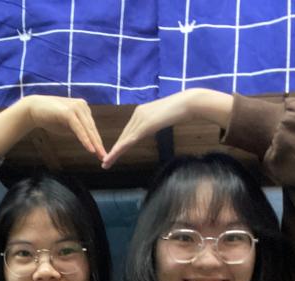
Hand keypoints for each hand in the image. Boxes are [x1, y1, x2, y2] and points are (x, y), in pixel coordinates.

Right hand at [25, 95, 105, 159]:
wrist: (34, 109)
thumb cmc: (50, 117)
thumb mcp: (68, 125)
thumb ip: (78, 130)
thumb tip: (87, 140)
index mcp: (83, 109)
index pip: (92, 127)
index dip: (97, 141)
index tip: (102, 153)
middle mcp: (82, 106)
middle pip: (92, 129)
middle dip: (98, 144)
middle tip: (104, 157)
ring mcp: (76, 108)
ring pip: (87, 129)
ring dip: (94, 143)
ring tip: (99, 155)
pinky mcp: (68, 112)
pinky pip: (79, 129)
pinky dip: (85, 139)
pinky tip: (90, 149)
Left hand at [102, 89, 232, 167]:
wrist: (188, 102)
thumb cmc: (182, 110)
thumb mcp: (164, 117)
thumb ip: (156, 122)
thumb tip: (154, 126)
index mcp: (141, 111)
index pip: (129, 131)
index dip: (121, 143)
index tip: (114, 153)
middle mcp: (138, 114)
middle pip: (124, 136)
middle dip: (115, 150)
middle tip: (106, 162)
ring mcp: (141, 118)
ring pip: (125, 139)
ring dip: (115, 153)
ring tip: (106, 163)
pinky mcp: (145, 124)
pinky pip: (131, 139)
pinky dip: (122, 148)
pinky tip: (115, 154)